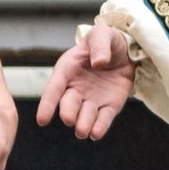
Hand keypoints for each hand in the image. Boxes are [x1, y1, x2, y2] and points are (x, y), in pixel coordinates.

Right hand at [37, 26, 135, 140]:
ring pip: (85, 116)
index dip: (47, 104)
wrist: (127, 51)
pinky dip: (100, 127)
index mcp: (67, 70)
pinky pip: (103, 119)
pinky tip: (96, 134)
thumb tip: (99, 62)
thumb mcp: (102, 35)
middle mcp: (75, 88)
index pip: (53, 89)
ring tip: (83, 132)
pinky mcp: (109, 106)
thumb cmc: (107, 41)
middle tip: (69, 120)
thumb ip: (99, 46)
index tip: (42, 120)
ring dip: (83, 124)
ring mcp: (91, 100)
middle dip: (68, 113)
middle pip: (68, 104)